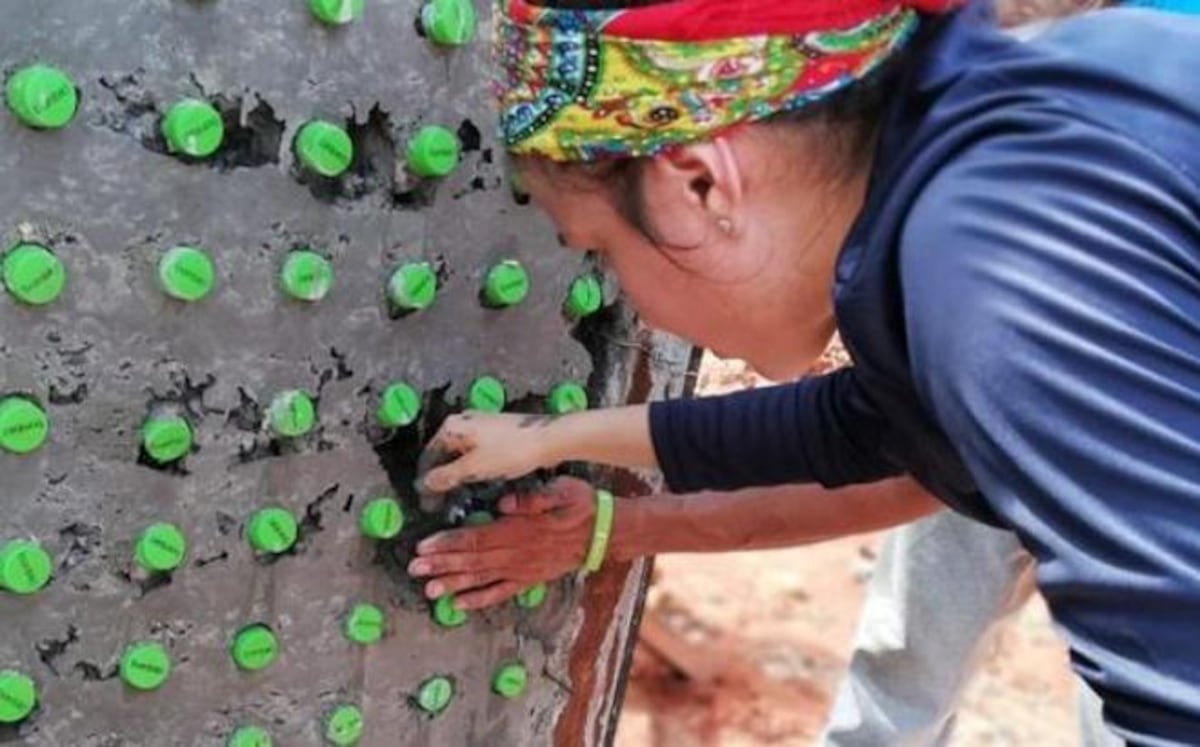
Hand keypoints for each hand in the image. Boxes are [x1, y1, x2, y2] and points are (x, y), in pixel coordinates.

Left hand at [408, 477, 595, 609]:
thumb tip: (503, 504)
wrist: (604, 532)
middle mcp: (516, 553)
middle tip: (414, 569)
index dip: (448, 543)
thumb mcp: (561, 490)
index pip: (477, 538)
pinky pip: (500, 593)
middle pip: (472, 561)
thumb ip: (532, 498)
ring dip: (453, 584)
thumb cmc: (580, 505)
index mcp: (519, 530)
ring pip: (481, 579)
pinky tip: (458, 605)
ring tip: (429, 591)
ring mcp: (522, 570)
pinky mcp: (528, 579)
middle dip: (441, 565)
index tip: (424, 546)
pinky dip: (478, 600)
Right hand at [420, 412, 560, 493]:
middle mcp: (463, 422)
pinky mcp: (494, 433)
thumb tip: (424, 484)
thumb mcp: (474, 468)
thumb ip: (446, 477)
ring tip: (455, 498)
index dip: (425, 483)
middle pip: (442, 455)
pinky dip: (469, 469)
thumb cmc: (511, 450)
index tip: (427, 504)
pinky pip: (474, 453)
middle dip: (439, 480)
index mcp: (453, 427)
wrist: (548, 439)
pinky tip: (473, 484)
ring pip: (458, 455)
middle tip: (439, 504)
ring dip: (455, 477)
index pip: (428, 457)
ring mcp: (479, 426)